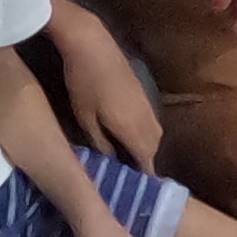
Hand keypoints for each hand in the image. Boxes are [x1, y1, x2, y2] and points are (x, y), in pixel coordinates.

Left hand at [62, 32, 164, 173]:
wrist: (91, 43)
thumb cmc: (84, 82)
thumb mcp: (86, 118)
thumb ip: (102, 144)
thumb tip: (114, 162)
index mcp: (135, 130)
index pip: (147, 164)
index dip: (143, 179)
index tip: (135, 193)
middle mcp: (148, 119)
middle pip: (153, 150)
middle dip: (144, 164)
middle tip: (128, 177)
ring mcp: (147, 103)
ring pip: (153, 135)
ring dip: (143, 147)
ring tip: (125, 157)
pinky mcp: (143, 92)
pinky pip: (148, 122)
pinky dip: (141, 132)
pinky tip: (124, 133)